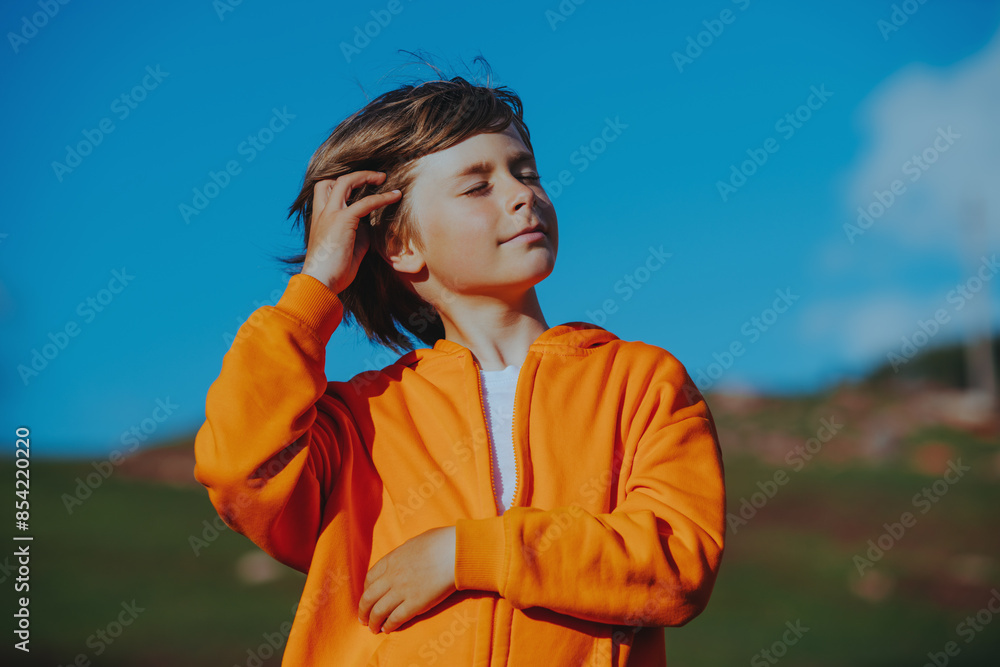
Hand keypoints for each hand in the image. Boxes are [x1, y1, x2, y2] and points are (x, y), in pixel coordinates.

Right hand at [300, 170, 401, 292]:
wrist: (322, 282)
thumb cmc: (334, 270)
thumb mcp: (349, 246)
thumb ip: (358, 231)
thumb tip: (370, 224)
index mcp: (320, 218)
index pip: (325, 190)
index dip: (341, 184)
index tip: (361, 186)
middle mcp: (323, 213)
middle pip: (333, 180)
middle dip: (355, 175)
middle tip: (375, 177)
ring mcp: (331, 214)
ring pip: (345, 182)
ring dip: (366, 176)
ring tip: (383, 178)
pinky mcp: (343, 221)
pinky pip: (365, 202)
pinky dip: (382, 197)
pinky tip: (395, 196)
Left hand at [358, 525, 456, 633]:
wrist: (454, 551)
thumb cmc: (440, 542)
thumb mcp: (415, 543)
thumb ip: (404, 553)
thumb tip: (405, 558)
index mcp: (391, 559)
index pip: (370, 578)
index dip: (366, 591)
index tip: (367, 598)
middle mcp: (392, 576)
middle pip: (369, 597)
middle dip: (363, 611)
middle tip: (363, 619)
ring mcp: (402, 590)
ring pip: (378, 611)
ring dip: (373, 622)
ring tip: (373, 629)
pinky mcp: (415, 603)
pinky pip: (396, 618)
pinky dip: (389, 626)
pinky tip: (388, 630)